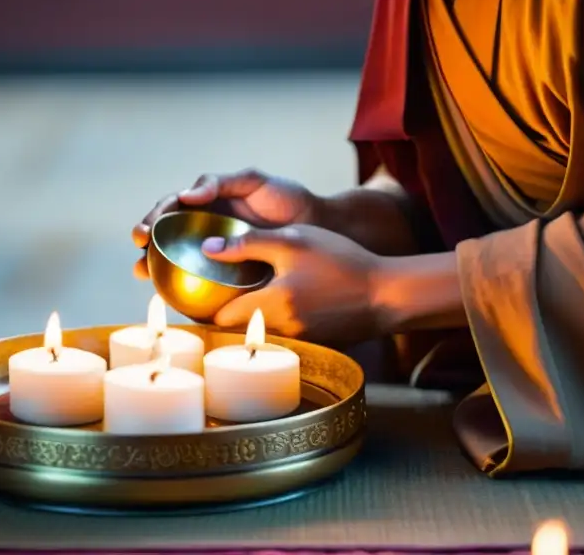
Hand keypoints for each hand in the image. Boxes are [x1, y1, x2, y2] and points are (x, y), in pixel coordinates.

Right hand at [133, 168, 319, 279]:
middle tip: (140, 247)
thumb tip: (187, 196)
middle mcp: (207, 229)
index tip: (143, 230)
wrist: (320, 226)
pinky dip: (185, 289)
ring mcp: (218, 253)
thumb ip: (221, 183)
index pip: (171, 208)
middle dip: (146, 240)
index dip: (153, 216)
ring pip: (178, 259)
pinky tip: (174, 297)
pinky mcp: (231, 275)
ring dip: (155, 266)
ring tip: (143, 272)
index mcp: (209, 204)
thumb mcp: (254, 181)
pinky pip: (203, 282)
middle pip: (167, 234)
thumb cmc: (288, 200)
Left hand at [203, 224, 384, 344]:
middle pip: (235, 329)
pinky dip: (273, 319)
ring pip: (257, 331)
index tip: (195, 290)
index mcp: (269, 306)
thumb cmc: (342, 262)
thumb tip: (208, 249)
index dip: (202, 305)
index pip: (217, 318)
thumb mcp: (294, 240)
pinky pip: (280, 333)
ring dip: (249, 315)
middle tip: (215, 289)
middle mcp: (278, 332)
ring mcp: (296, 341)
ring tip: (244, 291)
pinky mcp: (312, 342)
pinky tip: (281, 298)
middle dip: (223, 311)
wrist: (387, 294)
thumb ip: (248, 243)